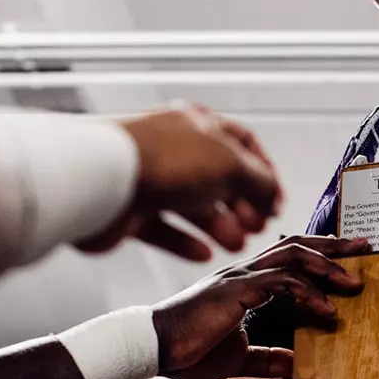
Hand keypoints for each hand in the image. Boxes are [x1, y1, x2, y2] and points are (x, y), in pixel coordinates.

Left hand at [80, 104, 281, 259]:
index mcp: (199, 125)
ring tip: (237, 244)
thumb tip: (272, 196)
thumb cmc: (162, 161)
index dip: (265, 172)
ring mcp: (151, 180)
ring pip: (194, 206)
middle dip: (243, 205)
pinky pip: (166, 229)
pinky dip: (186, 242)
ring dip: (220, 226)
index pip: (244, 144)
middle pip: (219, 179)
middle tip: (257, 225)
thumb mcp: (230, 165)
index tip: (276, 200)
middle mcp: (175, 149)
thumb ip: (260, 181)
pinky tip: (203, 254)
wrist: (101, 182)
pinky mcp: (131, 212)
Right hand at [152, 235, 369, 378]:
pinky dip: (309, 292)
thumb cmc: (188, 352)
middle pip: (297, 246)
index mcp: (244, 283)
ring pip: (293, 256)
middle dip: (334, 246)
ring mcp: (241, 277)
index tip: (348, 257)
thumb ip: (266, 357)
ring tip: (354, 281)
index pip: (288, 258)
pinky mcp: (237, 290)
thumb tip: (293, 365)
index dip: (319, 254)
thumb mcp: (237, 357)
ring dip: (328, 266)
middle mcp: (245, 273)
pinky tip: (327, 307)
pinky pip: (282, 282)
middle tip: (366, 246)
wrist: (155, 350)